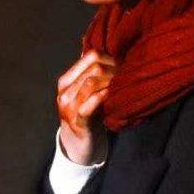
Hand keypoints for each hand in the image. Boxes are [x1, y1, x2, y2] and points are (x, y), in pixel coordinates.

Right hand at [56, 50, 116, 164]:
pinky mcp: (78, 122)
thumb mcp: (86, 92)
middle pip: (93, 69)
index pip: (90, 56)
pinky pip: (89, 106)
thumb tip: (102, 50)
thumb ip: (90, 73)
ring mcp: (69, 108)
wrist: (79, 144)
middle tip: (128, 74)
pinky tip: (112, 95)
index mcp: (65, 81)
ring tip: (124, 84)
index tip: (124, 64)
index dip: (111, 57)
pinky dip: (102, 97)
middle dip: (114, 69)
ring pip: (90, 84)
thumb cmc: (87, 114)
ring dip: (111, 82)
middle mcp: (65, 92)